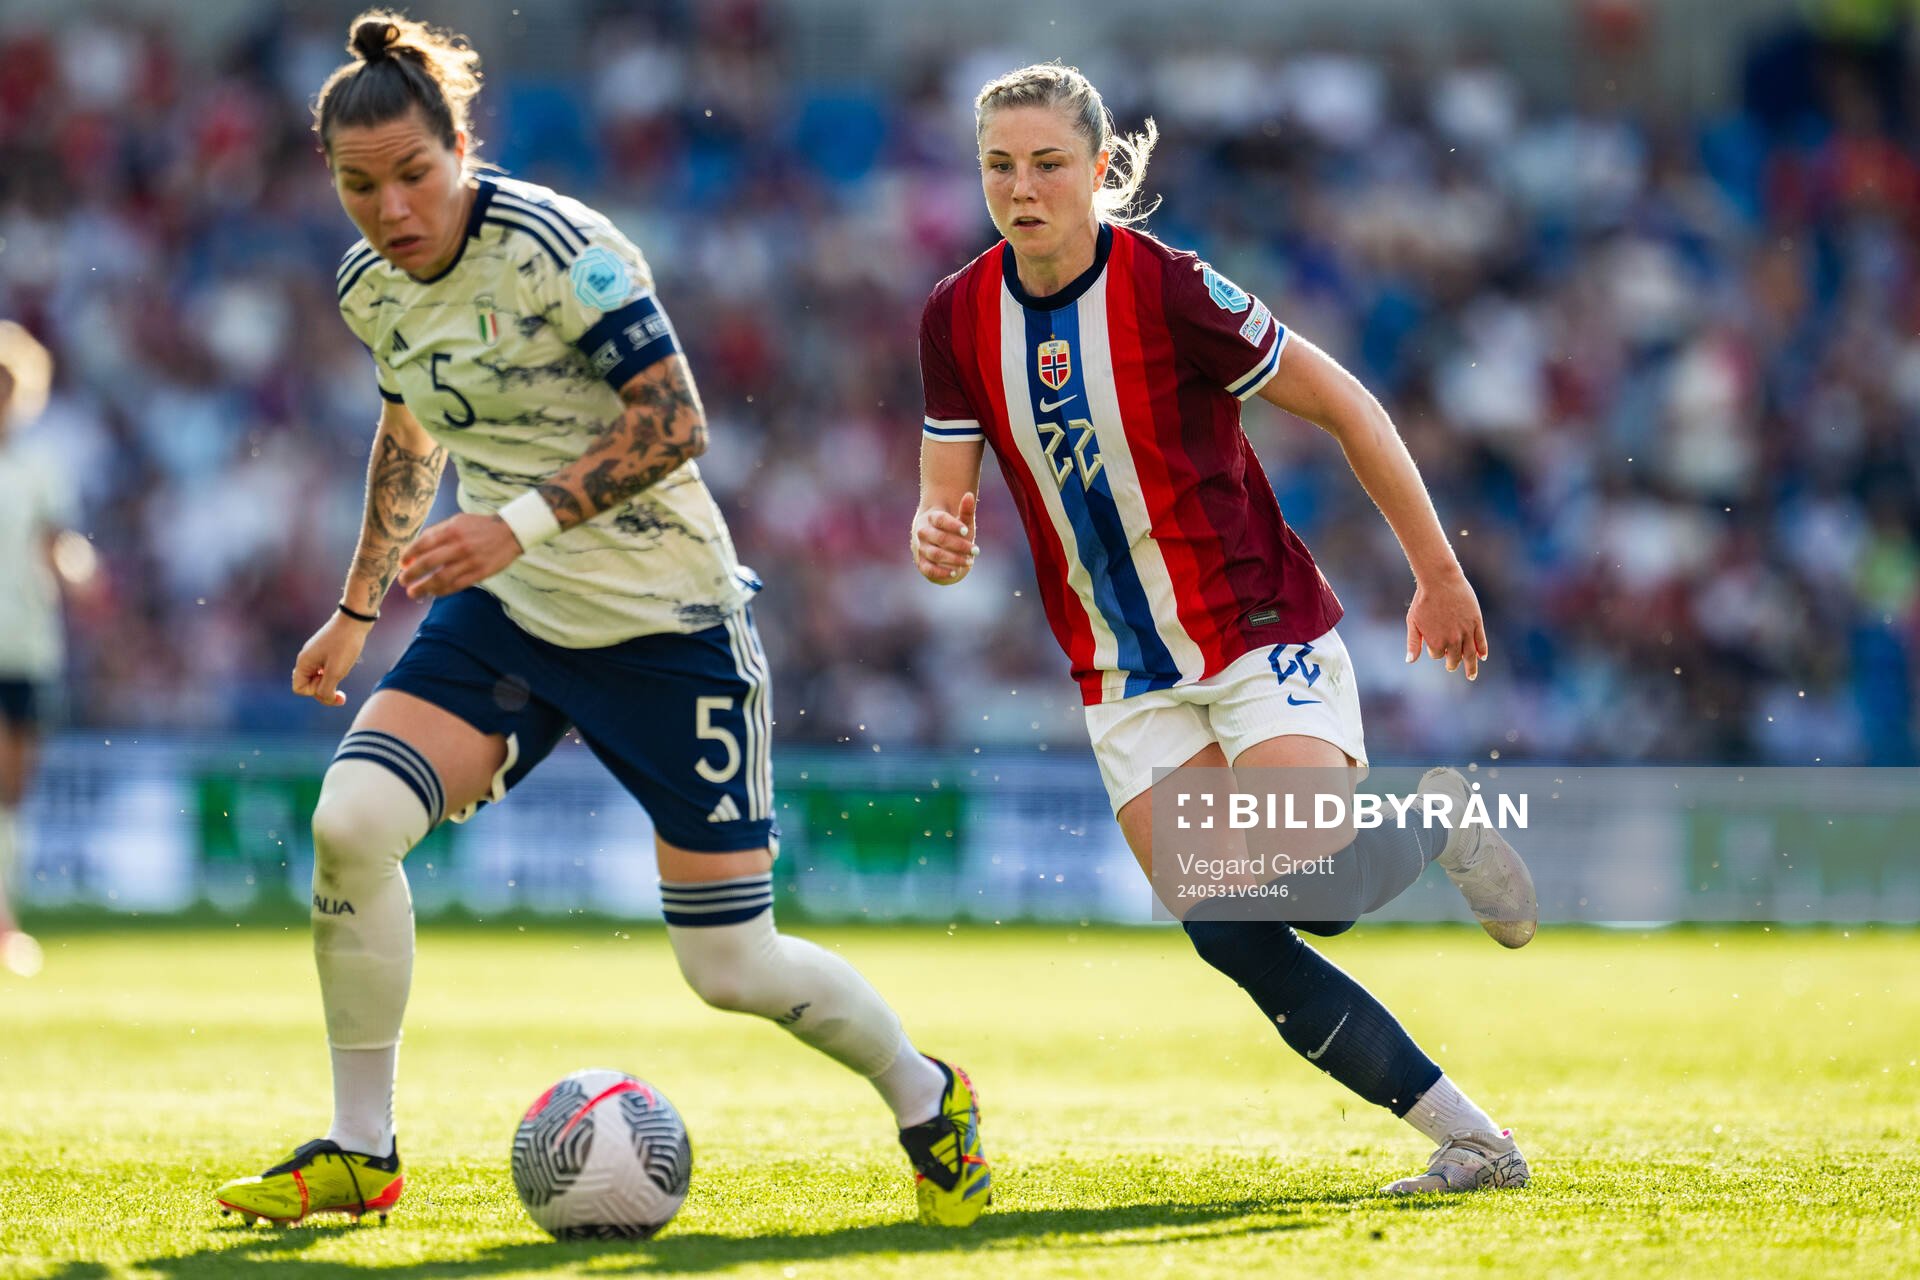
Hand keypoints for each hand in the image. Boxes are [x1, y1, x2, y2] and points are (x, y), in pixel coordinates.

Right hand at [292, 611, 372, 707]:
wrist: (356, 619)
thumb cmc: (345, 644)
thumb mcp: (336, 671)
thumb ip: (326, 690)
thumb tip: (325, 698)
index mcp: (304, 662)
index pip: (299, 688)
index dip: (314, 692)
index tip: (330, 684)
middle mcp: (306, 658)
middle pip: (309, 684)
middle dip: (325, 690)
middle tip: (342, 693)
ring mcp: (316, 653)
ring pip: (319, 677)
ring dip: (331, 681)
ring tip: (344, 672)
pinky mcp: (326, 649)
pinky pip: (326, 668)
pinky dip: (335, 672)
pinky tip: (345, 665)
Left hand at [398, 513, 522, 599]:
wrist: (511, 532)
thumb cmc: (479, 527)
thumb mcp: (457, 521)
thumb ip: (437, 533)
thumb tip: (415, 551)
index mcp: (452, 530)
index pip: (423, 544)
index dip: (409, 555)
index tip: (402, 564)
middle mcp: (459, 546)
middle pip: (428, 563)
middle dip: (412, 574)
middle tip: (402, 581)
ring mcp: (470, 561)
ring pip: (441, 578)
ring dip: (424, 587)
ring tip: (413, 593)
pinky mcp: (480, 573)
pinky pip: (457, 585)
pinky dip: (442, 591)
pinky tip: (433, 593)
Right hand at [912, 492, 978, 583]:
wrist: (938, 545)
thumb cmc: (953, 531)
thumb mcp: (961, 521)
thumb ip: (965, 511)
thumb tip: (969, 495)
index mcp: (931, 518)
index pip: (940, 519)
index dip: (953, 525)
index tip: (966, 531)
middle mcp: (923, 532)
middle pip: (939, 538)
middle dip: (959, 545)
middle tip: (975, 550)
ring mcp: (920, 548)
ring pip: (935, 554)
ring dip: (954, 559)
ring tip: (970, 561)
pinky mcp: (921, 563)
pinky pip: (928, 569)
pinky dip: (941, 572)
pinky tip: (955, 572)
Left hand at [1405, 568, 1487, 680]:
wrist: (1440, 580)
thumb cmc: (1423, 600)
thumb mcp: (1413, 622)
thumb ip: (1413, 643)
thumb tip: (1410, 661)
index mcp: (1436, 641)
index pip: (1437, 655)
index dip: (1435, 651)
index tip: (1434, 643)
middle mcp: (1452, 640)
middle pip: (1454, 658)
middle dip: (1452, 663)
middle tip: (1451, 666)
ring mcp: (1466, 632)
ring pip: (1470, 655)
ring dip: (1471, 666)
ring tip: (1471, 675)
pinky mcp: (1476, 623)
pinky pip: (1481, 641)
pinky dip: (1483, 650)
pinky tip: (1483, 657)